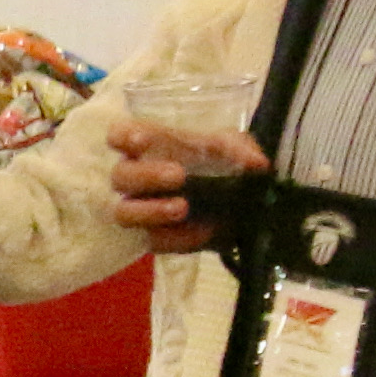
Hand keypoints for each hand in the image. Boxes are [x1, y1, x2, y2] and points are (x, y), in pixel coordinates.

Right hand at [107, 114, 264, 250]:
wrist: (242, 208)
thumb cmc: (226, 166)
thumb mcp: (238, 151)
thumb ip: (243, 151)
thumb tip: (256, 163)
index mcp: (150, 147)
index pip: (119, 136)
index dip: (124, 136)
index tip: (141, 139)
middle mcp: (137, 179)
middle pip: (121, 176)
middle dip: (146, 175)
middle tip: (178, 175)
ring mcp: (142, 211)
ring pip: (124, 213)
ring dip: (151, 211)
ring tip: (182, 208)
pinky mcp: (155, 238)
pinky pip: (153, 241)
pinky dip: (176, 237)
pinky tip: (201, 233)